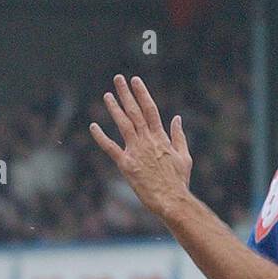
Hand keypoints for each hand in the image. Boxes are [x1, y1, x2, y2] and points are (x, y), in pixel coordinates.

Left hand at [90, 74, 191, 220]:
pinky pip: (110, 148)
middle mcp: (147, 140)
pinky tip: (93, 126)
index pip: (150, 109)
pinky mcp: (126, 165)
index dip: (142, 94)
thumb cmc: (178, 181)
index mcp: (161, 137)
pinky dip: (101, 137)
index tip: (135, 81)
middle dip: (126, 94)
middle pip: (135, 112)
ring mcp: (136, 151)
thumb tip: (177, 118)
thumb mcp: (184, 156)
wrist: (171, 200)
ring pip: (123, 125)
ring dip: (114, 108)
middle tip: (118, 79)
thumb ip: (179, 136)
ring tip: (107, 95)